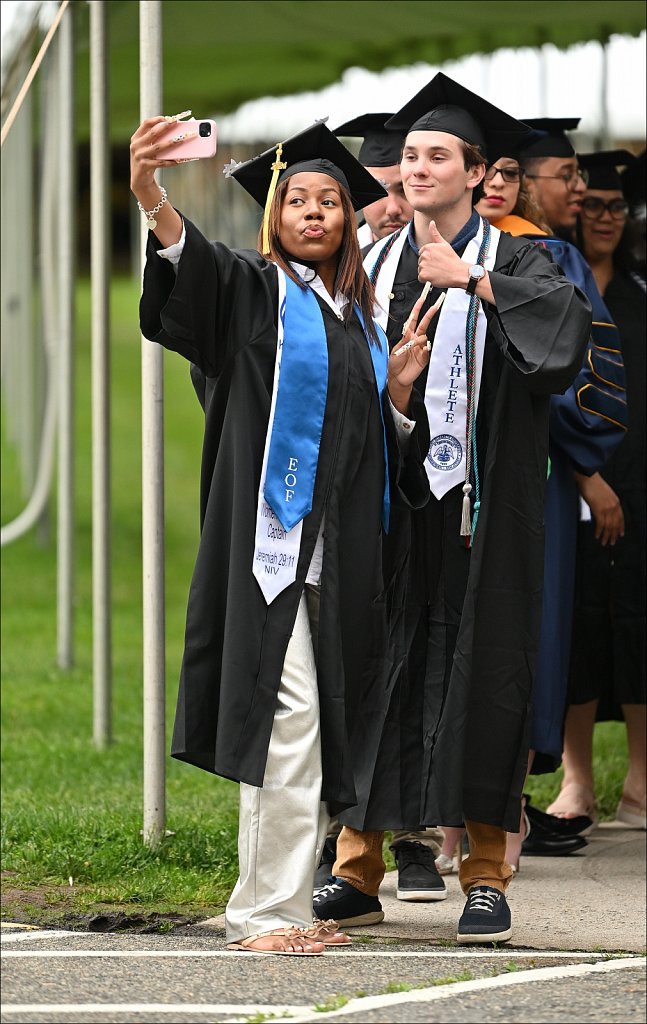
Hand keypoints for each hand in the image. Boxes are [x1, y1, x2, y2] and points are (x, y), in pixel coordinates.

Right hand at [130, 115, 183, 246]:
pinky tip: (180, 160)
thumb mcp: (149, 149)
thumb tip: (177, 132)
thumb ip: (157, 140)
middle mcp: (136, 145)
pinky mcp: (144, 166)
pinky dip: (171, 161)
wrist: (140, 181)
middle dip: (166, 127)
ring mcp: (139, 156)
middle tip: (177, 122)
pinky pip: (160, 163)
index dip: (157, 119)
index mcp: (136, 138)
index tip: (169, 117)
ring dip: (171, 143)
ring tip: (182, 139)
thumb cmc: (148, 161)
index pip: (146, 123)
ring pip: (158, 147)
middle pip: (153, 133)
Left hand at [387, 290, 443, 413]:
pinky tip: (422, 350)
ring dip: (417, 341)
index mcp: (407, 335)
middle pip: (424, 323)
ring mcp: (421, 348)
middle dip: (430, 313)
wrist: (397, 378)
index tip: (422, 298)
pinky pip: (427, 350)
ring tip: (410, 349)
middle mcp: (415, 340)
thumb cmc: (394, 364)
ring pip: (424, 338)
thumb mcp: (396, 349)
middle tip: (436, 304)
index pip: (413, 319)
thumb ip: (405, 340)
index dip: (417, 308)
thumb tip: (414, 334)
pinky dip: (425, 348)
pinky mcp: (424, 357)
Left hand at [417, 220, 465, 288]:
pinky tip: (435, 277)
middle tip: (438, 266)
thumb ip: (435, 233)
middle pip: (420, 262)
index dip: (430, 258)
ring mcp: (423, 265)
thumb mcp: (444, 244)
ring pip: (420, 270)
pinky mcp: (423, 275)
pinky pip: (421, 278)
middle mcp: (424, 255)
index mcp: (428, 247)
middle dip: (428, 265)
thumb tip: (431, 222)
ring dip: (427, 272)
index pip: (422, 253)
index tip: (437, 260)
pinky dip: (426, 279)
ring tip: (437, 271)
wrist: (458, 273)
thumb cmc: (452, 260)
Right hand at [575, 471, 624, 545]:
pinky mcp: (599, 509)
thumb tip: (601, 512)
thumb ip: (605, 503)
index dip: (620, 527)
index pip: (621, 517)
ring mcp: (607, 508)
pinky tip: (597, 535)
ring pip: (609, 526)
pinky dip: (599, 531)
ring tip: (604, 542)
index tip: (620, 534)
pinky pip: (600, 524)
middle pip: (615, 524)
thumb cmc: (593, 483)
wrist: (588, 477)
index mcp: (615, 501)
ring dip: (606, 536)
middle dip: (613, 534)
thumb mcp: (603, 494)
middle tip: (611, 542)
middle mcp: (613, 505)